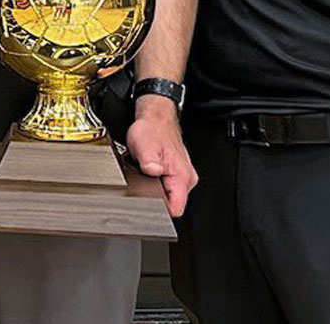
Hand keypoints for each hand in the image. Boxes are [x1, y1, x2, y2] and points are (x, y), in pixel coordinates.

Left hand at [125, 96, 196, 216]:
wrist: (156, 118)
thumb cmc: (151, 129)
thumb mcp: (144, 145)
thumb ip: (149, 161)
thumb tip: (153, 171)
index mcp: (182, 175)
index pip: (177, 208)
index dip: (160, 210)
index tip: (147, 204)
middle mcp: (186, 178)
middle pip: (172, 204)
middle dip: (155, 198)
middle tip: (142, 183)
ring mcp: (183, 177)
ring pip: (169, 197)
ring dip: (155, 190)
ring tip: (145, 176)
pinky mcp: (177, 175)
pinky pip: (167, 188)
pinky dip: (156, 184)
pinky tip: (148, 174)